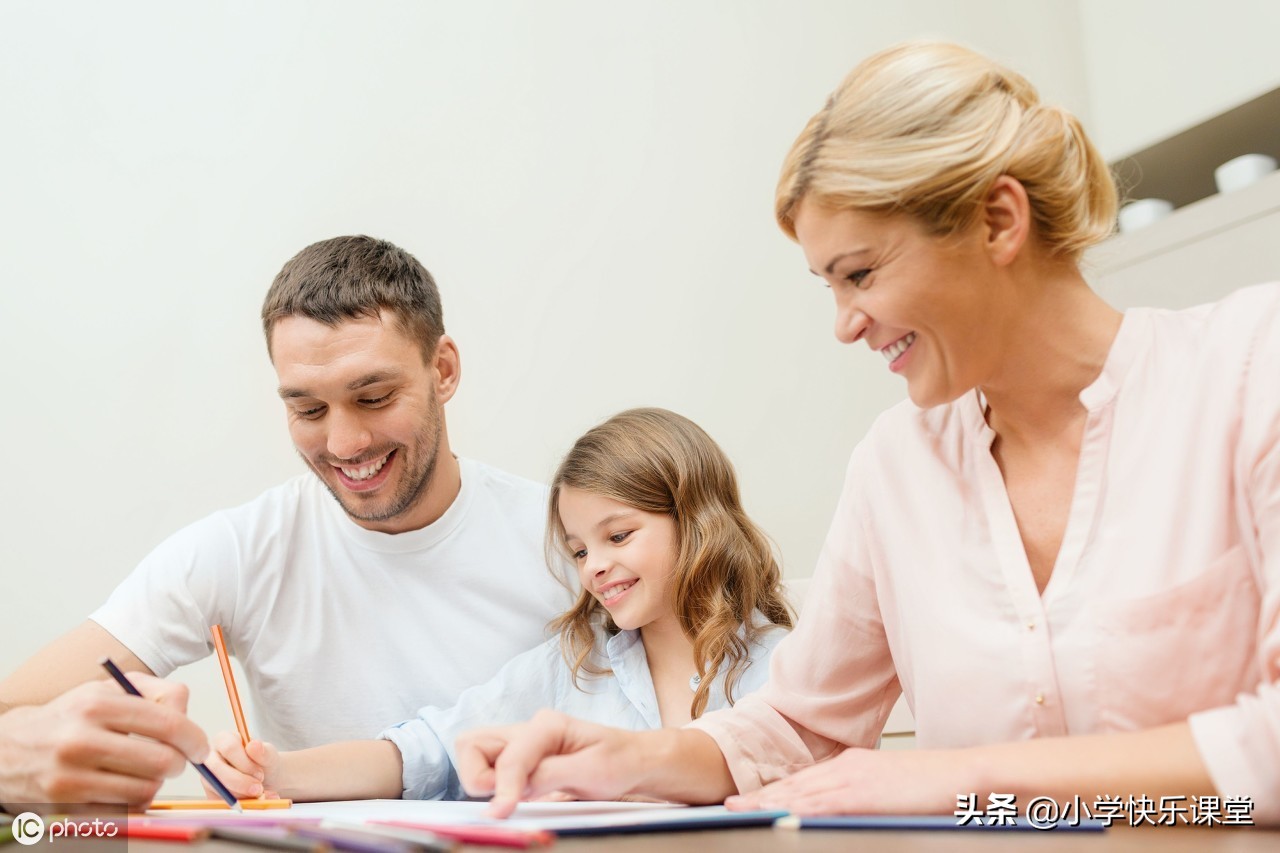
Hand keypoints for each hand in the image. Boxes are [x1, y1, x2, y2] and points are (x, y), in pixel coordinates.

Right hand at [0, 674, 207, 807]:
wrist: (8, 750)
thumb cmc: (67, 718)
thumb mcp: (105, 690)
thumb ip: (154, 692)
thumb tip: (186, 713)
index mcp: (96, 706)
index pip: (167, 724)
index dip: (194, 738)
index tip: (200, 746)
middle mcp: (81, 741)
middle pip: (161, 762)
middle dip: (177, 763)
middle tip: (173, 760)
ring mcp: (71, 779)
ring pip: (145, 790)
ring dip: (154, 783)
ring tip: (142, 772)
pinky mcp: (66, 808)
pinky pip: (122, 812)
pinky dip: (131, 802)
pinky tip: (122, 787)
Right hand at [204, 733, 279, 799]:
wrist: (266, 779)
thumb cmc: (264, 762)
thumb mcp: (269, 755)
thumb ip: (264, 751)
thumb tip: (254, 745)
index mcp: (224, 739)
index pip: (229, 748)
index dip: (246, 764)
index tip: (260, 774)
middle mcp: (211, 757)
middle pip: (218, 770)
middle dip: (240, 782)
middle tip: (258, 789)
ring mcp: (208, 776)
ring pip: (218, 788)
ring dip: (240, 795)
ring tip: (259, 795)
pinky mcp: (210, 793)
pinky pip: (220, 802)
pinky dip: (238, 805)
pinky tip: (253, 802)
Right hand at [456, 710, 645, 817]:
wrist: (633, 761)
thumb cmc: (618, 761)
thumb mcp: (591, 770)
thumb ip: (549, 775)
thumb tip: (515, 789)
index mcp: (547, 725)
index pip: (508, 758)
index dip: (503, 787)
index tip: (502, 813)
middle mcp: (528, 729)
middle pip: (472, 743)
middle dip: (477, 776)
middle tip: (503, 800)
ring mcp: (521, 743)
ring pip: (473, 752)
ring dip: (480, 779)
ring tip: (510, 797)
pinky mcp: (520, 760)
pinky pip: (487, 767)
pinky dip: (489, 784)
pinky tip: (513, 797)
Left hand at [725, 746, 973, 815]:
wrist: (966, 775)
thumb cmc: (937, 789)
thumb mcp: (894, 795)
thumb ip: (866, 803)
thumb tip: (847, 817)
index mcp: (855, 766)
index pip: (806, 780)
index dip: (776, 791)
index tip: (751, 799)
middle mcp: (848, 766)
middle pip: (795, 783)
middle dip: (761, 796)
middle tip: (729, 804)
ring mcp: (855, 777)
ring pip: (800, 791)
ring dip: (767, 802)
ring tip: (738, 810)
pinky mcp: (863, 792)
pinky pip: (821, 804)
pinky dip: (795, 809)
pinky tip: (776, 816)